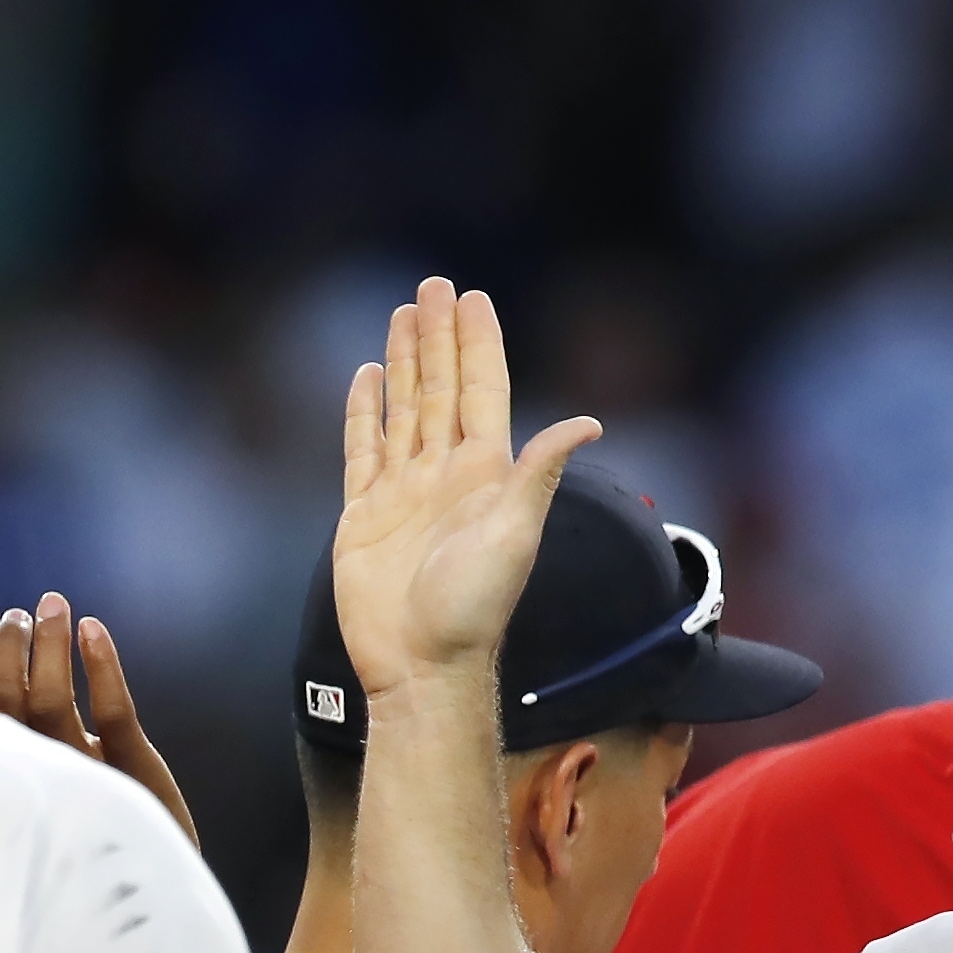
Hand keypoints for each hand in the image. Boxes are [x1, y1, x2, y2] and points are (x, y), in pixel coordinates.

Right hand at [0, 592, 196, 845]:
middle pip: (6, 700)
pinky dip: (102, 664)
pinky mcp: (135, 775)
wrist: (141, 915)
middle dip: (8, 649)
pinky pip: (114, 712)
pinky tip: (91, 628)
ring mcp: (85, 777)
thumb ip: (4, 768)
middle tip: (14, 617)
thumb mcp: (31, 817)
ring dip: (48, 645)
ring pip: (53, 700)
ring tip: (51, 605)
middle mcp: (34, 782)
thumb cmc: (73, 863)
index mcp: (1, 792)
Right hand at [330, 277, 595, 711]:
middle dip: (438, 337)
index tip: (472, 297)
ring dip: (404, 361)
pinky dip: (364, 412)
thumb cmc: (473, 611)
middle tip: (434, 285)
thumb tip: (588, 422)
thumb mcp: (516, 536)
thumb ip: (540, 474)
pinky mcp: (365, 515)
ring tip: (402, 314)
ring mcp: (404, 493)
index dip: (478, 344)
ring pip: (405, 409)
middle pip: (442, 388)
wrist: (421, 666)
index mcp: (486, 474)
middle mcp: (446, 475)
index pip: (482, 391)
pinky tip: (367, 378)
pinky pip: (363, 450)